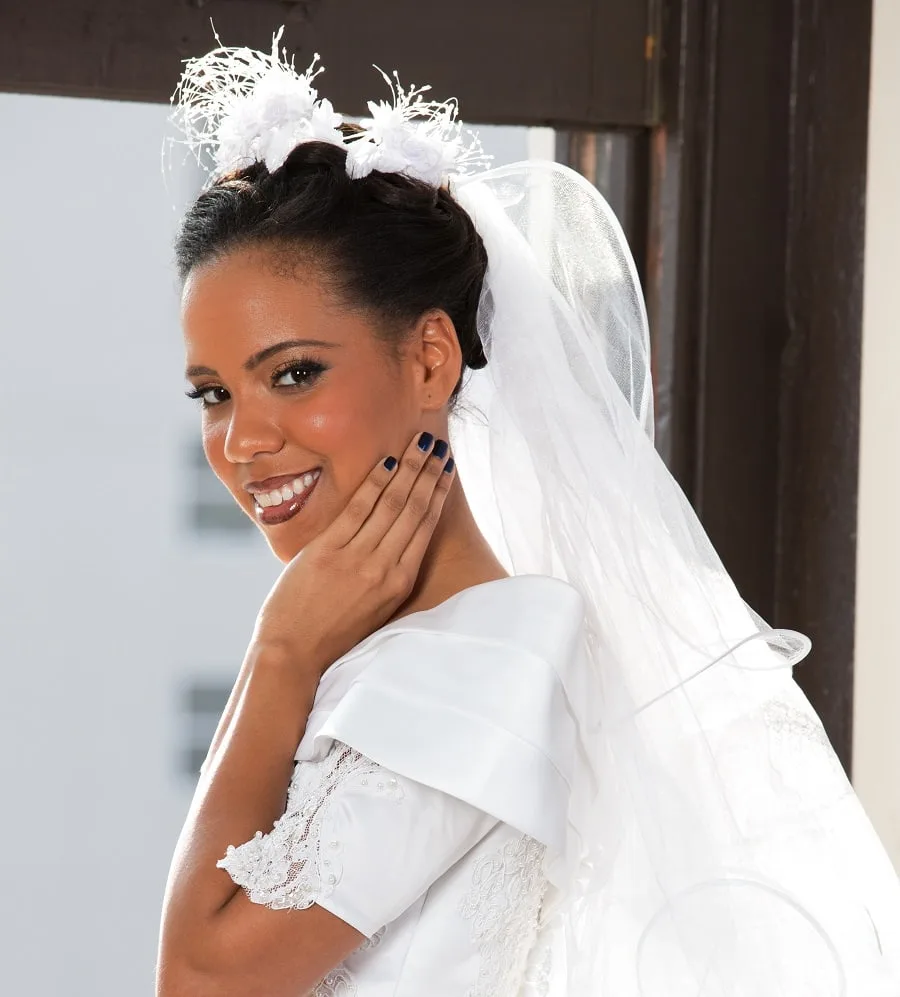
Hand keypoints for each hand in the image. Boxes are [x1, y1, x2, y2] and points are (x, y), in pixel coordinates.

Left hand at [249, 431, 455, 673]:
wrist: (294, 654)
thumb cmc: (332, 634)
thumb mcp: (374, 608)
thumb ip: (388, 575)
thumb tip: (398, 541)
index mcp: (399, 583)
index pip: (425, 526)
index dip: (438, 493)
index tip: (447, 469)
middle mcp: (384, 568)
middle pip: (414, 509)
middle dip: (429, 472)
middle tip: (440, 445)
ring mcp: (357, 558)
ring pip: (392, 503)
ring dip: (409, 469)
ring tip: (420, 444)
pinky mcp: (328, 552)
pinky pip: (358, 508)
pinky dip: (375, 482)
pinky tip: (387, 461)